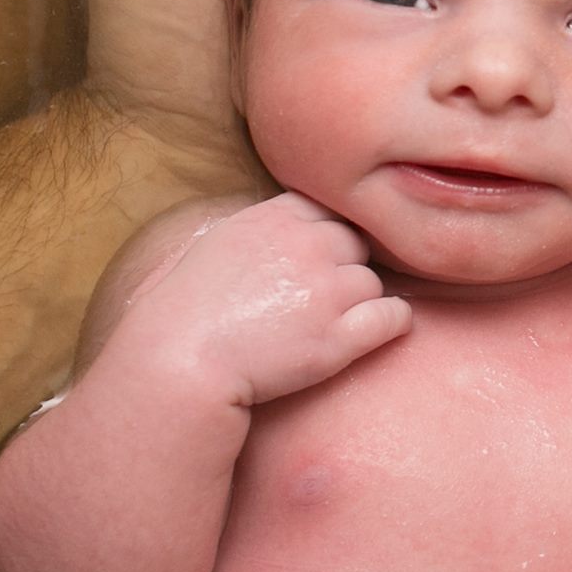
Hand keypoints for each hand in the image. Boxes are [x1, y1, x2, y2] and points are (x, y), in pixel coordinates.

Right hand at [118, 191, 409, 405]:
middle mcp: (308, 245)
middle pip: (356, 243)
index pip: (328, 209)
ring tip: (329, 323)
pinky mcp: (338, 338)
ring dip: (359, 300)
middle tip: (322, 297)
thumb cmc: (186, 310)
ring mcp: (327, 291)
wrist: (178, 361)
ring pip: (372, 283)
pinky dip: (393, 322)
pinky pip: (393, 317)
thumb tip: (294, 225)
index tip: (318, 258)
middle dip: (344, 267)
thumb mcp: (220, 243)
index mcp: (276, 216)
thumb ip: (265, 228)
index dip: (327, 235)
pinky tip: (382, 330)